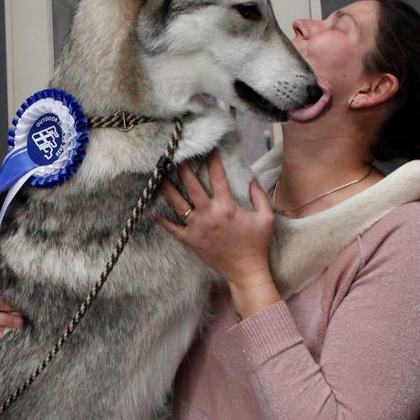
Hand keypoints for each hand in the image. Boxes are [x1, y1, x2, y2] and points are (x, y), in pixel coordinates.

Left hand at [157, 152, 280, 317]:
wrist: (246, 271)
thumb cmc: (257, 244)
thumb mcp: (266, 217)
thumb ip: (259, 196)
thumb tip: (251, 178)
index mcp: (227, 206)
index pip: (217, 177)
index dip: (212, 160)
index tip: (208, 149)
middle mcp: (208, 214)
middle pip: (191, 185)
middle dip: (183, 168)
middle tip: (178, 156)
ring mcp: (197, 227)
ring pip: (177, 203)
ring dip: (168, 188)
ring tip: (160, 175)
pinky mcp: (190, 240)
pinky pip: (172, 229)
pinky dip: (162, 221)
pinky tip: (154, 212)